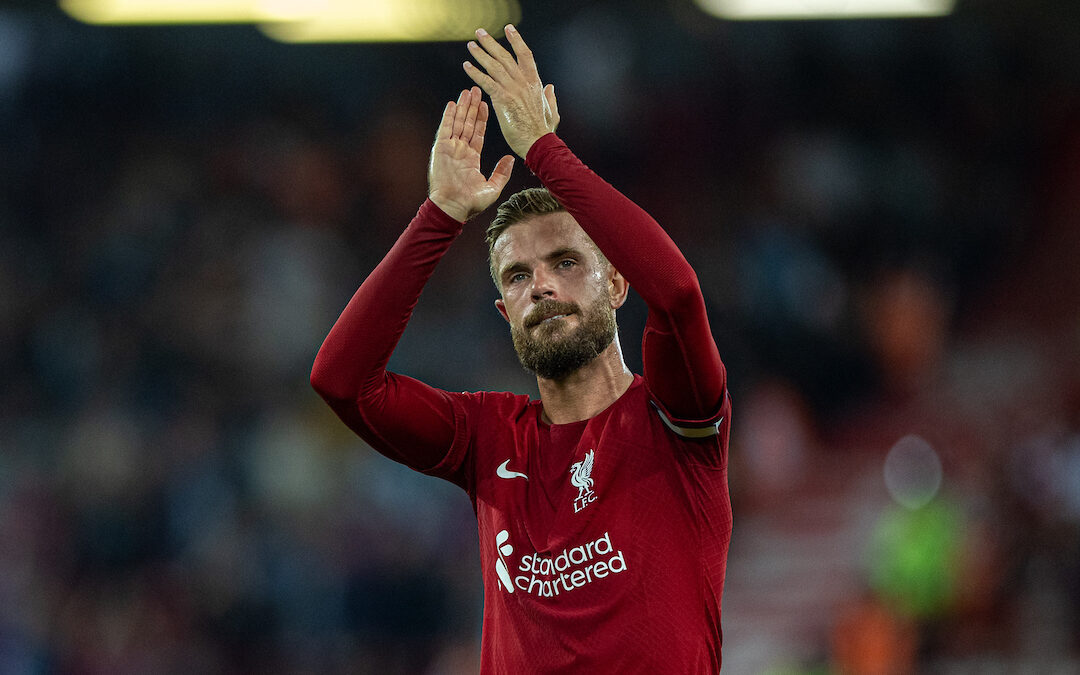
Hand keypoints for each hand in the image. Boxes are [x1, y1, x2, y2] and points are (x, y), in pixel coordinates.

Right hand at [428, 86, 515, 221]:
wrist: (453, 207)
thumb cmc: (471, 203)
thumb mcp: (492, 187)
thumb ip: (502, 172)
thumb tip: (511, 159)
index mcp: (472, 158)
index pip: (478, 133)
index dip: (482, 118)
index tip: (486, 104)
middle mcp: (460, 151)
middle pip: (467, 124)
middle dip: (472, 107)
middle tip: (477, 90)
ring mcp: (450, 149)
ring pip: (457, 123)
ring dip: (462, 107)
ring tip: (467, 92)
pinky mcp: (440, 149)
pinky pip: (445, 129)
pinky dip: (448, 116)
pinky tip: (452, 104)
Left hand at [463, 24, 559, 158]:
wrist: (539, 143)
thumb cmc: (544, 131)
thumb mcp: (552, 111)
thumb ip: (550, 97)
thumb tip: (550, 87)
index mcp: (535, 83)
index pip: (525, 55)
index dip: (516, 40)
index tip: (509, 29)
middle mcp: (523, 82)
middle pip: (505, 56)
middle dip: (491, 43)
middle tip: (480, 33)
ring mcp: (513, 89)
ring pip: (494, 66)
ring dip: (480, 54)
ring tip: (471, 45)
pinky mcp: (502, 100)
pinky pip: (486, 82)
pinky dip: (475, 73)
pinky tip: (466, 66)